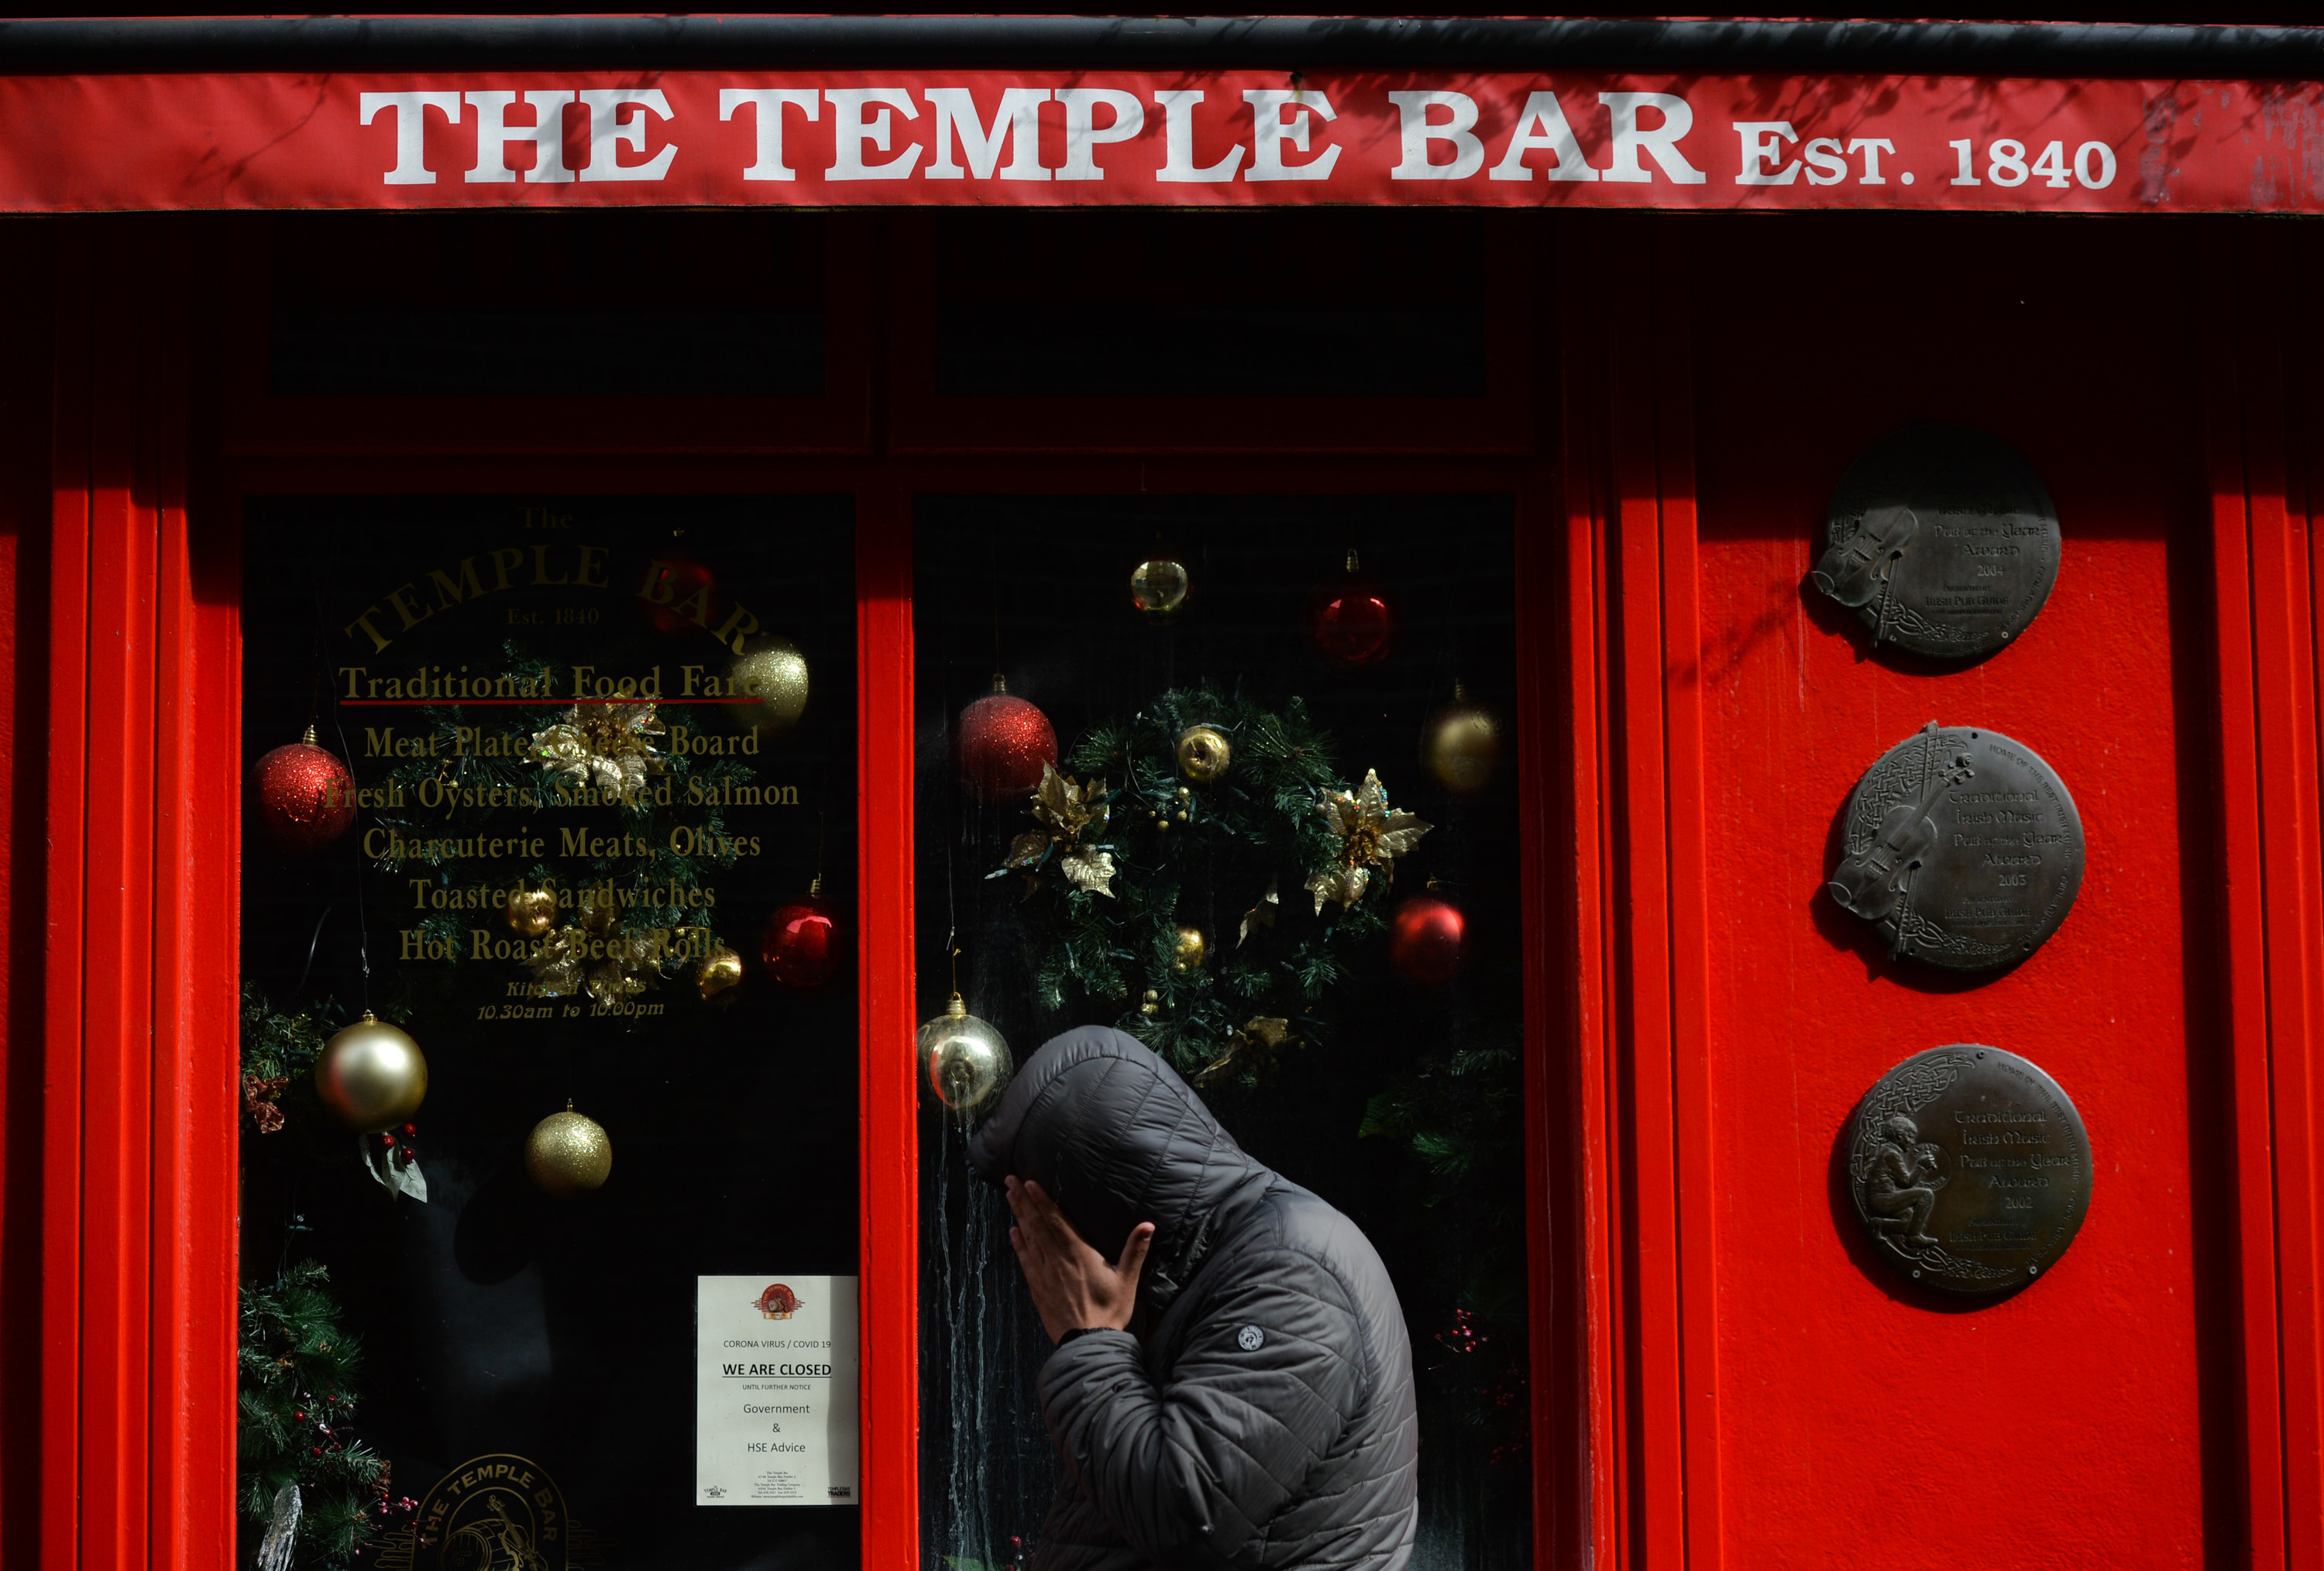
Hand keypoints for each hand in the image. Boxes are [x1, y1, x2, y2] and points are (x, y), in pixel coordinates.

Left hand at [1005, 1176, 1154, 1344]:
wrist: (1087, 1343)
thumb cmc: (1109, 1311)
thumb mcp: (1127, 1280)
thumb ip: (1135, 1250)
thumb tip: (1148, 1225)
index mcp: (1078, 1254)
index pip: (1056, 1220)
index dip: (1042, 1200)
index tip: (1029, 1183)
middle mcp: (1057, 1260)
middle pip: (1037, 1224)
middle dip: (1024, 1201)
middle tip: (1010, 1180)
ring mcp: (1044, 1274)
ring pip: (1029, 1239)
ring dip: (1019, 1216)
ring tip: (1010, 1197)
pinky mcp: (1037, 1288)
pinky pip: (1025, 1261)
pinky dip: (1018, 1245)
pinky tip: (1013, 1232)